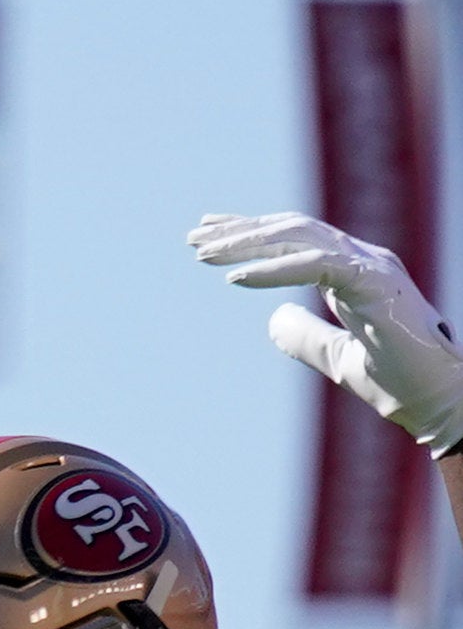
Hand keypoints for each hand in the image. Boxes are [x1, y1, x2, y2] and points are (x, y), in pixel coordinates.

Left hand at [202, 211, 462, 453]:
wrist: (436, 398)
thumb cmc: (395, 379)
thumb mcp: (335, 356)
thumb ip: (304, 336)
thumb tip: (273, 319)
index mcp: (354, 271)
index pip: (297, 238)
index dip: (253, 233)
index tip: (208, 235)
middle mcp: (364, 259)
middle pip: (293, 230)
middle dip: (241, 232)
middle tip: (192, 237)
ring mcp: (372, 267)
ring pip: (301, 238)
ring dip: (248, 244)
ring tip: (204, 255)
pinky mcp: (375, 285)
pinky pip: (317, 265)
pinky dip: (274, 270)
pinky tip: (236, 279)